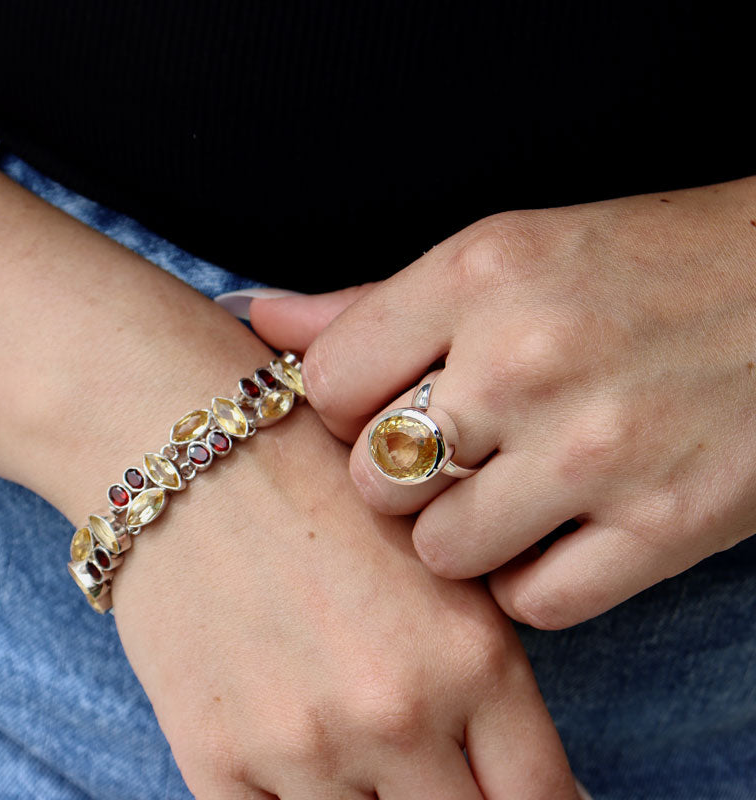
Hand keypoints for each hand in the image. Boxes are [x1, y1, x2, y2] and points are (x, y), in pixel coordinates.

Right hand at [112, 404, 577, 798]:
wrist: (196, 458)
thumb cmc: (323, 493)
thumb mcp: (436, 563)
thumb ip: (489, 672)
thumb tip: (532, 781)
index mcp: (472, 656)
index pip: (542, 798)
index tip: (512, 791)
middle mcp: (396, 713)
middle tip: (438, 770)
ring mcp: (302, 747)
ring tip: (368, 757)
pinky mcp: (214, 760)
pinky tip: (306, 766)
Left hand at [251, 176, 755, 628]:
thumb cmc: (631, 268)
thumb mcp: (500, 255)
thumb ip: (371, 301)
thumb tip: (259, 320)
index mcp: (478, 275)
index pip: (329, 384)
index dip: (345, 411)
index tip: (381, 409)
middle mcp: (528, 360)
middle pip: (373, 481)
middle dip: (395, 480)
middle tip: (447, 455)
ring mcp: (596, 451)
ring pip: (442, 554)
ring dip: (459, 538)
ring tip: (504, 494)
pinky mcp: (664, 526)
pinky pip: (533, 603)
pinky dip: (530, 580)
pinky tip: (556, 532)